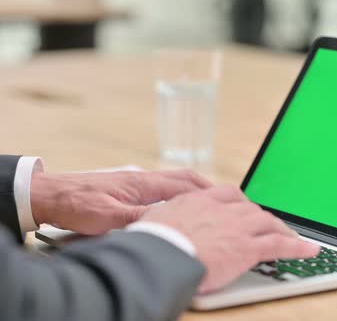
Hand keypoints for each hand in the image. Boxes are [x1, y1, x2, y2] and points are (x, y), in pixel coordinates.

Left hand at [31, 170, 211, 234]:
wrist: (50, 194)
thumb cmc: (76, 204)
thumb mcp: (107, 217)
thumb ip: (137, 218)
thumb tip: (166, 220)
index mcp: (142, 183)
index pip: (184, 185)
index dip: (206, 193)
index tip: (223, 200)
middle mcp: (143, 178)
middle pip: (184, 178)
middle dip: (206, 186)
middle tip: (224, 197)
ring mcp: (137, 181)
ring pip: (174, 181)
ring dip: (193, 189)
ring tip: (208, 201)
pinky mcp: (129, 187)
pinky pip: (162, 187)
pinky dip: (178, 192)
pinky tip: (178, 204)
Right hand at [140, 186, 319, 293]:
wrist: (159, 256)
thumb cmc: (150, 243)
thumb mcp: (153, 220)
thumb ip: (164, 217)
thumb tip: (157, 221)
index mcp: (200, 201)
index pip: (229, 194)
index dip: (240, 202)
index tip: (244, 207)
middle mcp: (222, 210)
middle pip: (251, 208)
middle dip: (262, 217)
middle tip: (269, 225)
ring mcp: (237, 227)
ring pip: (267, 222)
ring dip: (281, 230)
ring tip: (291, 237)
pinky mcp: (248, 248)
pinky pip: (279, 245)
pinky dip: (298, 247)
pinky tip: (310, 251)